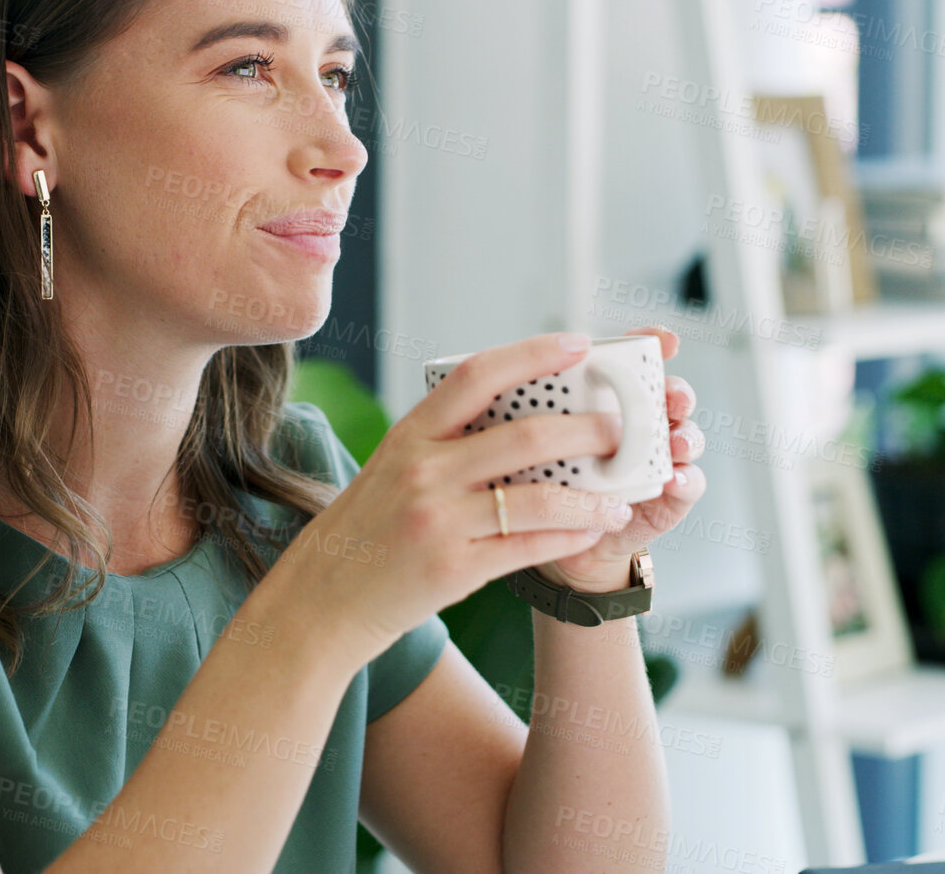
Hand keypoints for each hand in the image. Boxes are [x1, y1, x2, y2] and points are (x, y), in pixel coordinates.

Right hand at [274, 332, 649, 667]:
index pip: (477, 375)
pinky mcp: (453, 569)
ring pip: (538, 499)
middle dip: (586, 430)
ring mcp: (437, 521)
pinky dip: (569, 537)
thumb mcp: (393, 467)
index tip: (577, 343)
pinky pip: (529, 547)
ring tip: (620, 498)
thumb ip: (445, 440)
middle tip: (621, 428)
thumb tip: (521, 411)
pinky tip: (591, 531)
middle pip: (524, 436)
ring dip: (590, 497)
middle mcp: (422, 471)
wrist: (323, 600)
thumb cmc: (369, 528)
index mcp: (410, 434)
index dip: (532, 354)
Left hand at [535, 326, 706, 593]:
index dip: (655, 343)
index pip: (637, 361)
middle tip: (671, 398)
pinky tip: (675, 479)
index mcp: (607, 397)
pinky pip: (688, 484)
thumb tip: (509, 379)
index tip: (663, 338)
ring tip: (674, 442)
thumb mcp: (525, 442)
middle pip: (670, 394)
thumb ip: (529, 411)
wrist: (547, 537)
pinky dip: (687, 480)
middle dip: (677, 391)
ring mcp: (656, 458)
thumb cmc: (535, 480)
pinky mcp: (668, 497)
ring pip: (685, 435)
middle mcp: (638, 422)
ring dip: (686, 434)